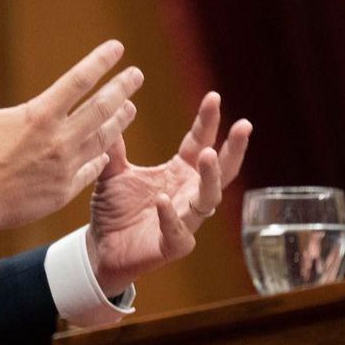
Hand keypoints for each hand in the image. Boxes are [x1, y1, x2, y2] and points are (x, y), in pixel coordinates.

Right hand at [0, 40, 143, 233]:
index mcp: (39, 115)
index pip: (79, 80)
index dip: (101, 61)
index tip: (116, 48)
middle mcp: (58, 139)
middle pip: (101, 108)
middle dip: (122, 88)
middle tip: (136, 75)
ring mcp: (65, 167)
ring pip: (103, 139)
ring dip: (119, 121)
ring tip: (130, 109)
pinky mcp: (64, 191)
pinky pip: (91, 170)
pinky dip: (101, 158)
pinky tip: (107, 152)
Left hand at [86, 92, 250, 295]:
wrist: (100, 248)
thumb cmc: (114, 209)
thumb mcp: (112, 171)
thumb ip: (115, 145)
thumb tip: (116, 104)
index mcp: (179, 172)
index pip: (200, 141)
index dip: (208, 121)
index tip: (214, 97)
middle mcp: (189, 194)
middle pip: (221, 169)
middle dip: (234, 148)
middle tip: (243, 125)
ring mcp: (186, 220)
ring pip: (209, 198)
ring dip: (210, 177)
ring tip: (207, 154)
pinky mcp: (173, 245)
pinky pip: (179, 231)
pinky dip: (171, 215)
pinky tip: (163, 199)